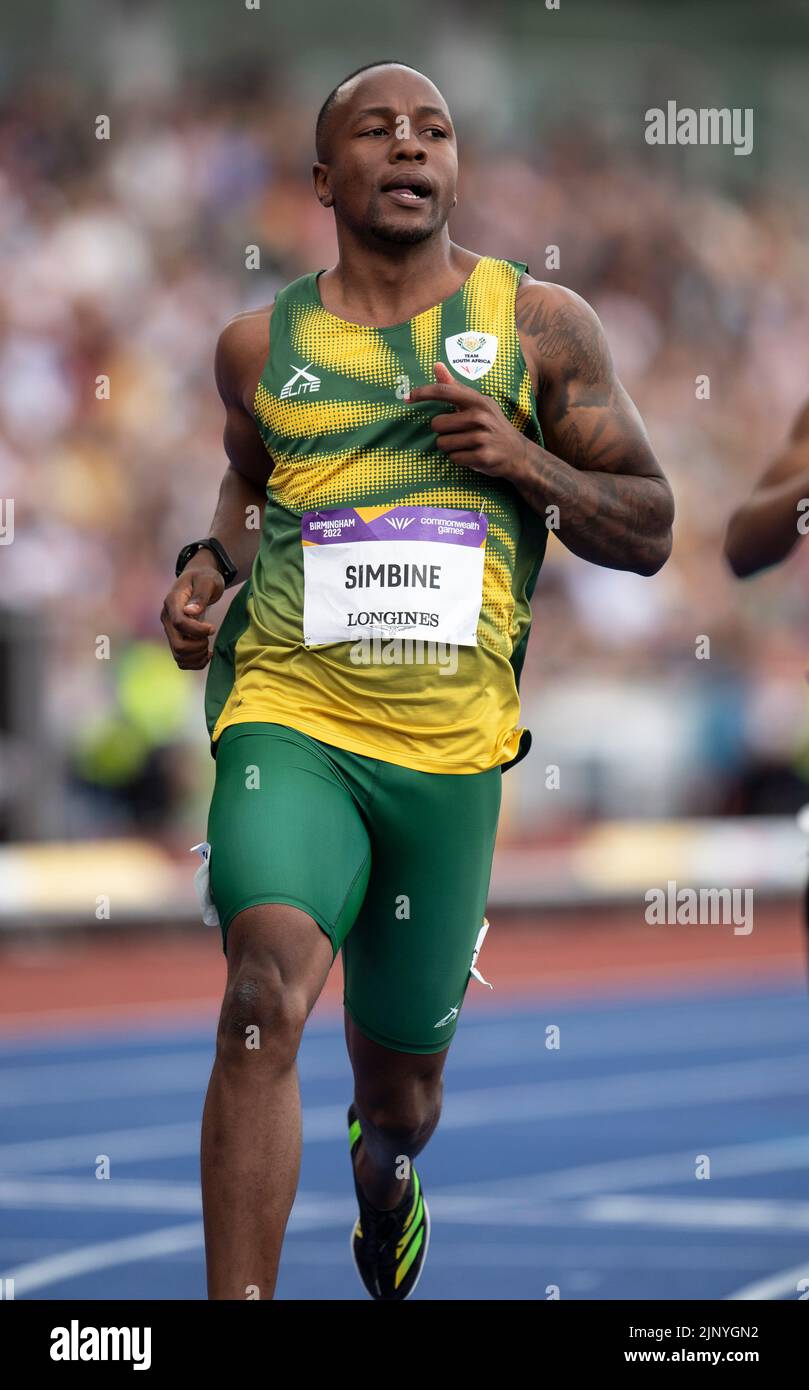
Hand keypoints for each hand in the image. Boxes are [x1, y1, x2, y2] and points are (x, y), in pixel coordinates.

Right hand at [160, 558, 223, 669]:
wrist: (198, 580)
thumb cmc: (205, 578)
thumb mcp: (207, 581)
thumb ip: (200, 595)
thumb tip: (191, 612)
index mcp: (172, 602)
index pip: (180, 623)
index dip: (198, 630)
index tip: (212, 628)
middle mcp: (167, 618)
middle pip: (178, 645)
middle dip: (198, 646)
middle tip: (209, 637)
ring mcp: (170, 630)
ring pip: (178, 655)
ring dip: (197, 656)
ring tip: (209, 647)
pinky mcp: (175, 637)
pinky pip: (181, 659)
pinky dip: (195, 662)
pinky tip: (207, 654)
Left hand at [407, 362, 527, 478]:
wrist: (519, 454)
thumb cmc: (493, 425)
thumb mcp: (478, 403)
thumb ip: (456, 387)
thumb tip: (436, 365)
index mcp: (478, 400)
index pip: (444, 391)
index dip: (423, 393)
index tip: (407, 397)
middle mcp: (480, 417)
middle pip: (437, 424)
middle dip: (442, 432)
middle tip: (459, 433)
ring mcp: (482, 437)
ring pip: (443, 444)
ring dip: (450, 447)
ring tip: (466, 445)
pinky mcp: (482, 456)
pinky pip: (454, 458)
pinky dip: (459, 459)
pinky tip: (472, 455)